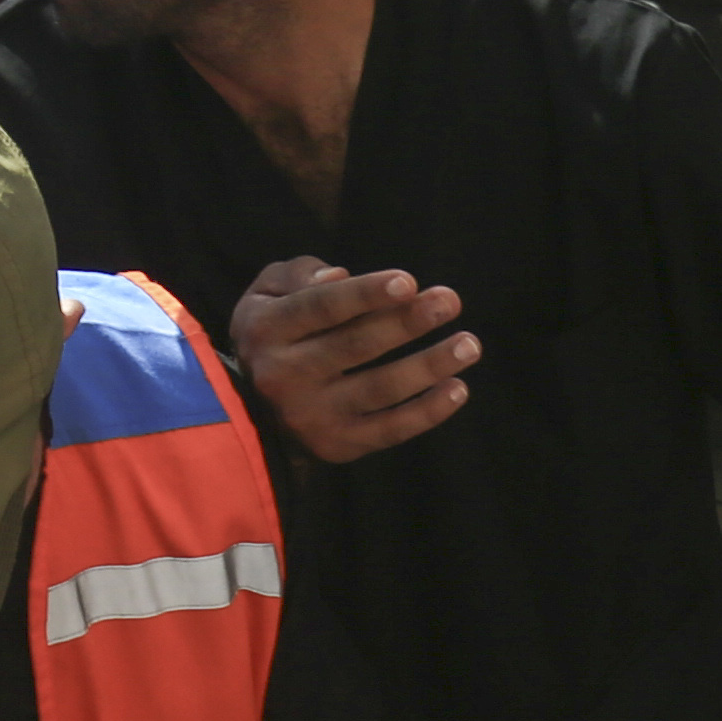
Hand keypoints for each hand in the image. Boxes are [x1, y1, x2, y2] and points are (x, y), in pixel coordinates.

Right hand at [231, 256, 477, 461]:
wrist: (252, 407)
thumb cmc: (276, 332)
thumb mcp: (268, 292)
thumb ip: (300, 274)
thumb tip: (339, 276)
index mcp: (267, 329)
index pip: (321, 307)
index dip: (366, 294)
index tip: (408, 282)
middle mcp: (283, 375)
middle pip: (356, 345)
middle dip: (408, 322)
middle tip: (450, 301)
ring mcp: (310, 416)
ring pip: (380, 388)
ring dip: (429, 365)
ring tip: (469, 344)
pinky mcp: (335, 446)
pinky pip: (389, 429)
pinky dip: (427, 412)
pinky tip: (458, 389)